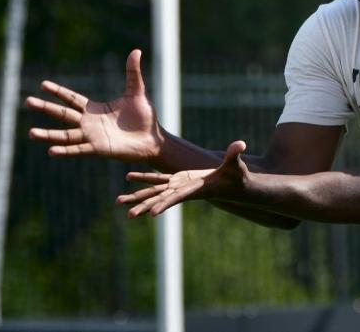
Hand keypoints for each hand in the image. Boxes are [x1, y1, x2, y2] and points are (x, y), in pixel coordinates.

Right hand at [26, 49, 163, 161]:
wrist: (153, 140)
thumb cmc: (144, 118)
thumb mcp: (136, 91)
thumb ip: (132, 73)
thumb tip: (136, 51)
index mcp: (94, 109)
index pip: (71, 98)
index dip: (57, 91)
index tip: (42, 84)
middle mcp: (89, 122)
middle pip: (62, 114)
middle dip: (45, 107)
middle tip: (27, 102)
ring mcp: (91, 137)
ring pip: (64, 135)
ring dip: (48, 135)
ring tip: (31, 133)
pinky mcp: (98, 149)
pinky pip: (78, 149)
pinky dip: (65, 151)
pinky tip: (51, 150)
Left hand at [117, 140, 248, 216]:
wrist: (235, 185)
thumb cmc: (237, 177)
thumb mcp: (235, 166)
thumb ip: (235, 156)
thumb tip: (241, 144)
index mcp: (194, 190)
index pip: (177, 198)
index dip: (164, 204)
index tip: (151, 213)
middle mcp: (182, 191)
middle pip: (159, 199)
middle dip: (144, 206)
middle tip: (128, 215)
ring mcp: (178, 185)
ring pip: (153, 191)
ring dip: (136, 196)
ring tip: (118, 202)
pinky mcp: (177, 179)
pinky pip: (157, 179)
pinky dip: (143, 177)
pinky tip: (129, 177)